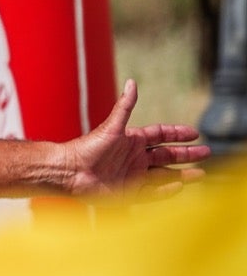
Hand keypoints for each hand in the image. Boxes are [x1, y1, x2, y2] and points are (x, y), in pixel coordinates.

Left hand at [62, 79, 209, 197]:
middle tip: (207, 153)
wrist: (69, 171)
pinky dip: (166, 191)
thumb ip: (125, 106)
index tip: (195, 134)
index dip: (177, 134)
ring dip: (182, 175)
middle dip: (187, 155)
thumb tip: (132, 82)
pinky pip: (152, 193)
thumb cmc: (88, 147)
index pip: (160, 135)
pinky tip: (180, 187)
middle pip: (167, 156)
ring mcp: (132, 176)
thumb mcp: (112, 126)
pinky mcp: (128, 193)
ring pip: (164, 176)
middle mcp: (134, 159)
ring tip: (201, 174)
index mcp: (132, 141)